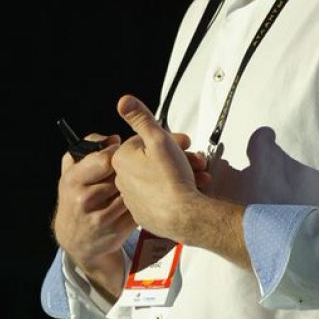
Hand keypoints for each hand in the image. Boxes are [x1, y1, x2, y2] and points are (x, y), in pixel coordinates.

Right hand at [52, 133, 136, 269]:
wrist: (75, 240)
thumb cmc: (74, 200)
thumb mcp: (71, 173)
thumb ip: (87, 149)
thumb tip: (113, 138)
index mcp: (73, 180)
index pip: (104, 160)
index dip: (118, 153)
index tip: (121, 152)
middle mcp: (84, 200)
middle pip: (121, 175)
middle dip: (129, 170)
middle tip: (132, 168)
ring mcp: (101, 217)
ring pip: (132, 191)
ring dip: (138, 186)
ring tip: (137, 183)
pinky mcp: (116, 231)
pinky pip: (137, 209)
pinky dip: (141, 203)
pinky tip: (138, 200)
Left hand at [111, 95, 206, 238]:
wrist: (184, 217)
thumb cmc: (172, 181)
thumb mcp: (159, 139)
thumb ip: (141, 118)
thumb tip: (125, 102)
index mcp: (122, 160)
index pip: (144, 141)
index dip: (166, 140)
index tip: (182, 144)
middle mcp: (123, 179)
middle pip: (151, 160)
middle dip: (176, 157)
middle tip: (193, 159)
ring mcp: (132, 198)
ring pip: (157, 177)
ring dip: (178, 173)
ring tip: (197, 175)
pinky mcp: (143, 212)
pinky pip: (158, 196)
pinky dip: (172, 191)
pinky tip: (187, 190)